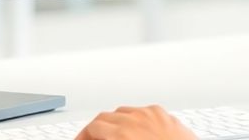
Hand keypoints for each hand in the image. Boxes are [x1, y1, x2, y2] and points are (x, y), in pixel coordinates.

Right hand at [73, 105, 197, 139]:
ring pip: (123, 112)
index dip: (83, 136)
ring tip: (111, 136)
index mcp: (122, 134)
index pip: (93, 127)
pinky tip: (134, 130)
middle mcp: (137, 120)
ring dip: (113, 123)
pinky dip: (134, 119)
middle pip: (105, 117)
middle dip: (96, 130)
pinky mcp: (165, 114)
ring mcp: (152, 114)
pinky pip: (142, 111)